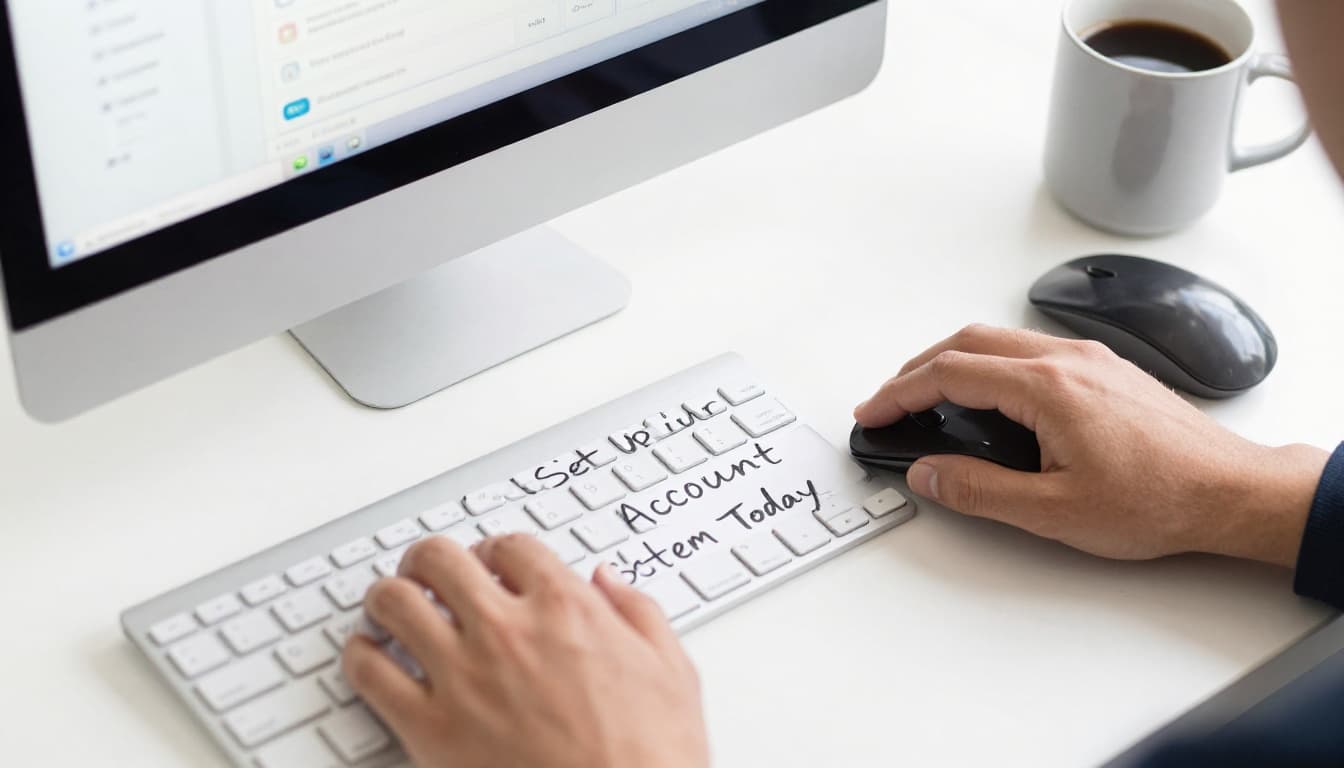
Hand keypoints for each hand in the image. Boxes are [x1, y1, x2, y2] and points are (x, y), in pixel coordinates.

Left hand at [342, 535, 708, 767]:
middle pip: (439, 560)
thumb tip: (608, 579)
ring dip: (388, 597)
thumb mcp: (672, 670)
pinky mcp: (431, 729)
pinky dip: (360, 657)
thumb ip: (637, 611)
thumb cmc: (652, 757)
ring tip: (391, 606)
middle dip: (429, 560)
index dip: (494, 550)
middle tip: (426, 571)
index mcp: (567, 609)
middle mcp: (508, 631)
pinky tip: (370, 658)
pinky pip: (369, 673)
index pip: (509, 546)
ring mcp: (463, 677)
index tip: (490, 563)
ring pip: (393, 604)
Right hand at [853, 325, 1329, 566]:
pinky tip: (986, 394)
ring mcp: (1088, 360)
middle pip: (967, 342)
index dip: (900, 392)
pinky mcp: (1104, 371)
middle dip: (916, 369)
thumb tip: (929, 473)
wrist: (1229, 492)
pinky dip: (988, 364)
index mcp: (1047, 388)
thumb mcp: (1053, 512)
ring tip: (927, 396)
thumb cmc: (1160, 499)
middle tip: (888, 401)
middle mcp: (1066, 360)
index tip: (873, 412)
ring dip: (952, 361)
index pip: (950, 374)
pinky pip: (1028, 349)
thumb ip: (979, 490)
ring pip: (998, 340)